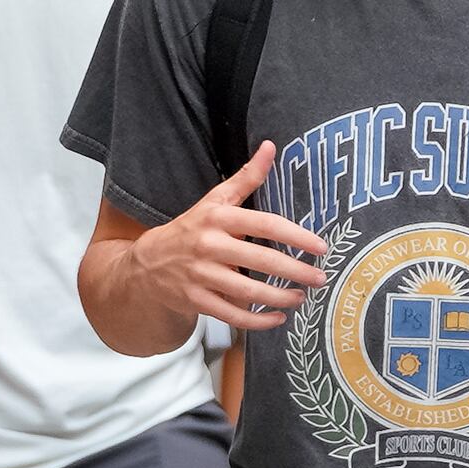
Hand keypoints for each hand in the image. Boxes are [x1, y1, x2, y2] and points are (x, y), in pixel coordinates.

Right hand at [135, 142, 330, 334]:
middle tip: (320, 277)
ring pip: (248, 292)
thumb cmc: (193, 228)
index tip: (321, 246)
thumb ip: (246, 177)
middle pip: (260, 261)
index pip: (264, 224)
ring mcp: (201, 275)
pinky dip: (258, 321)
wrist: (148, 264)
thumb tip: (270, 146)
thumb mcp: (216, 200)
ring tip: (302, 297)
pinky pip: (232, 315)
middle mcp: (209, 245)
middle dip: (295, 271)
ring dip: (280, 298)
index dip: (295, 236)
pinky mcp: (196, 301)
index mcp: (218, 217)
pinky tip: (278, 319)